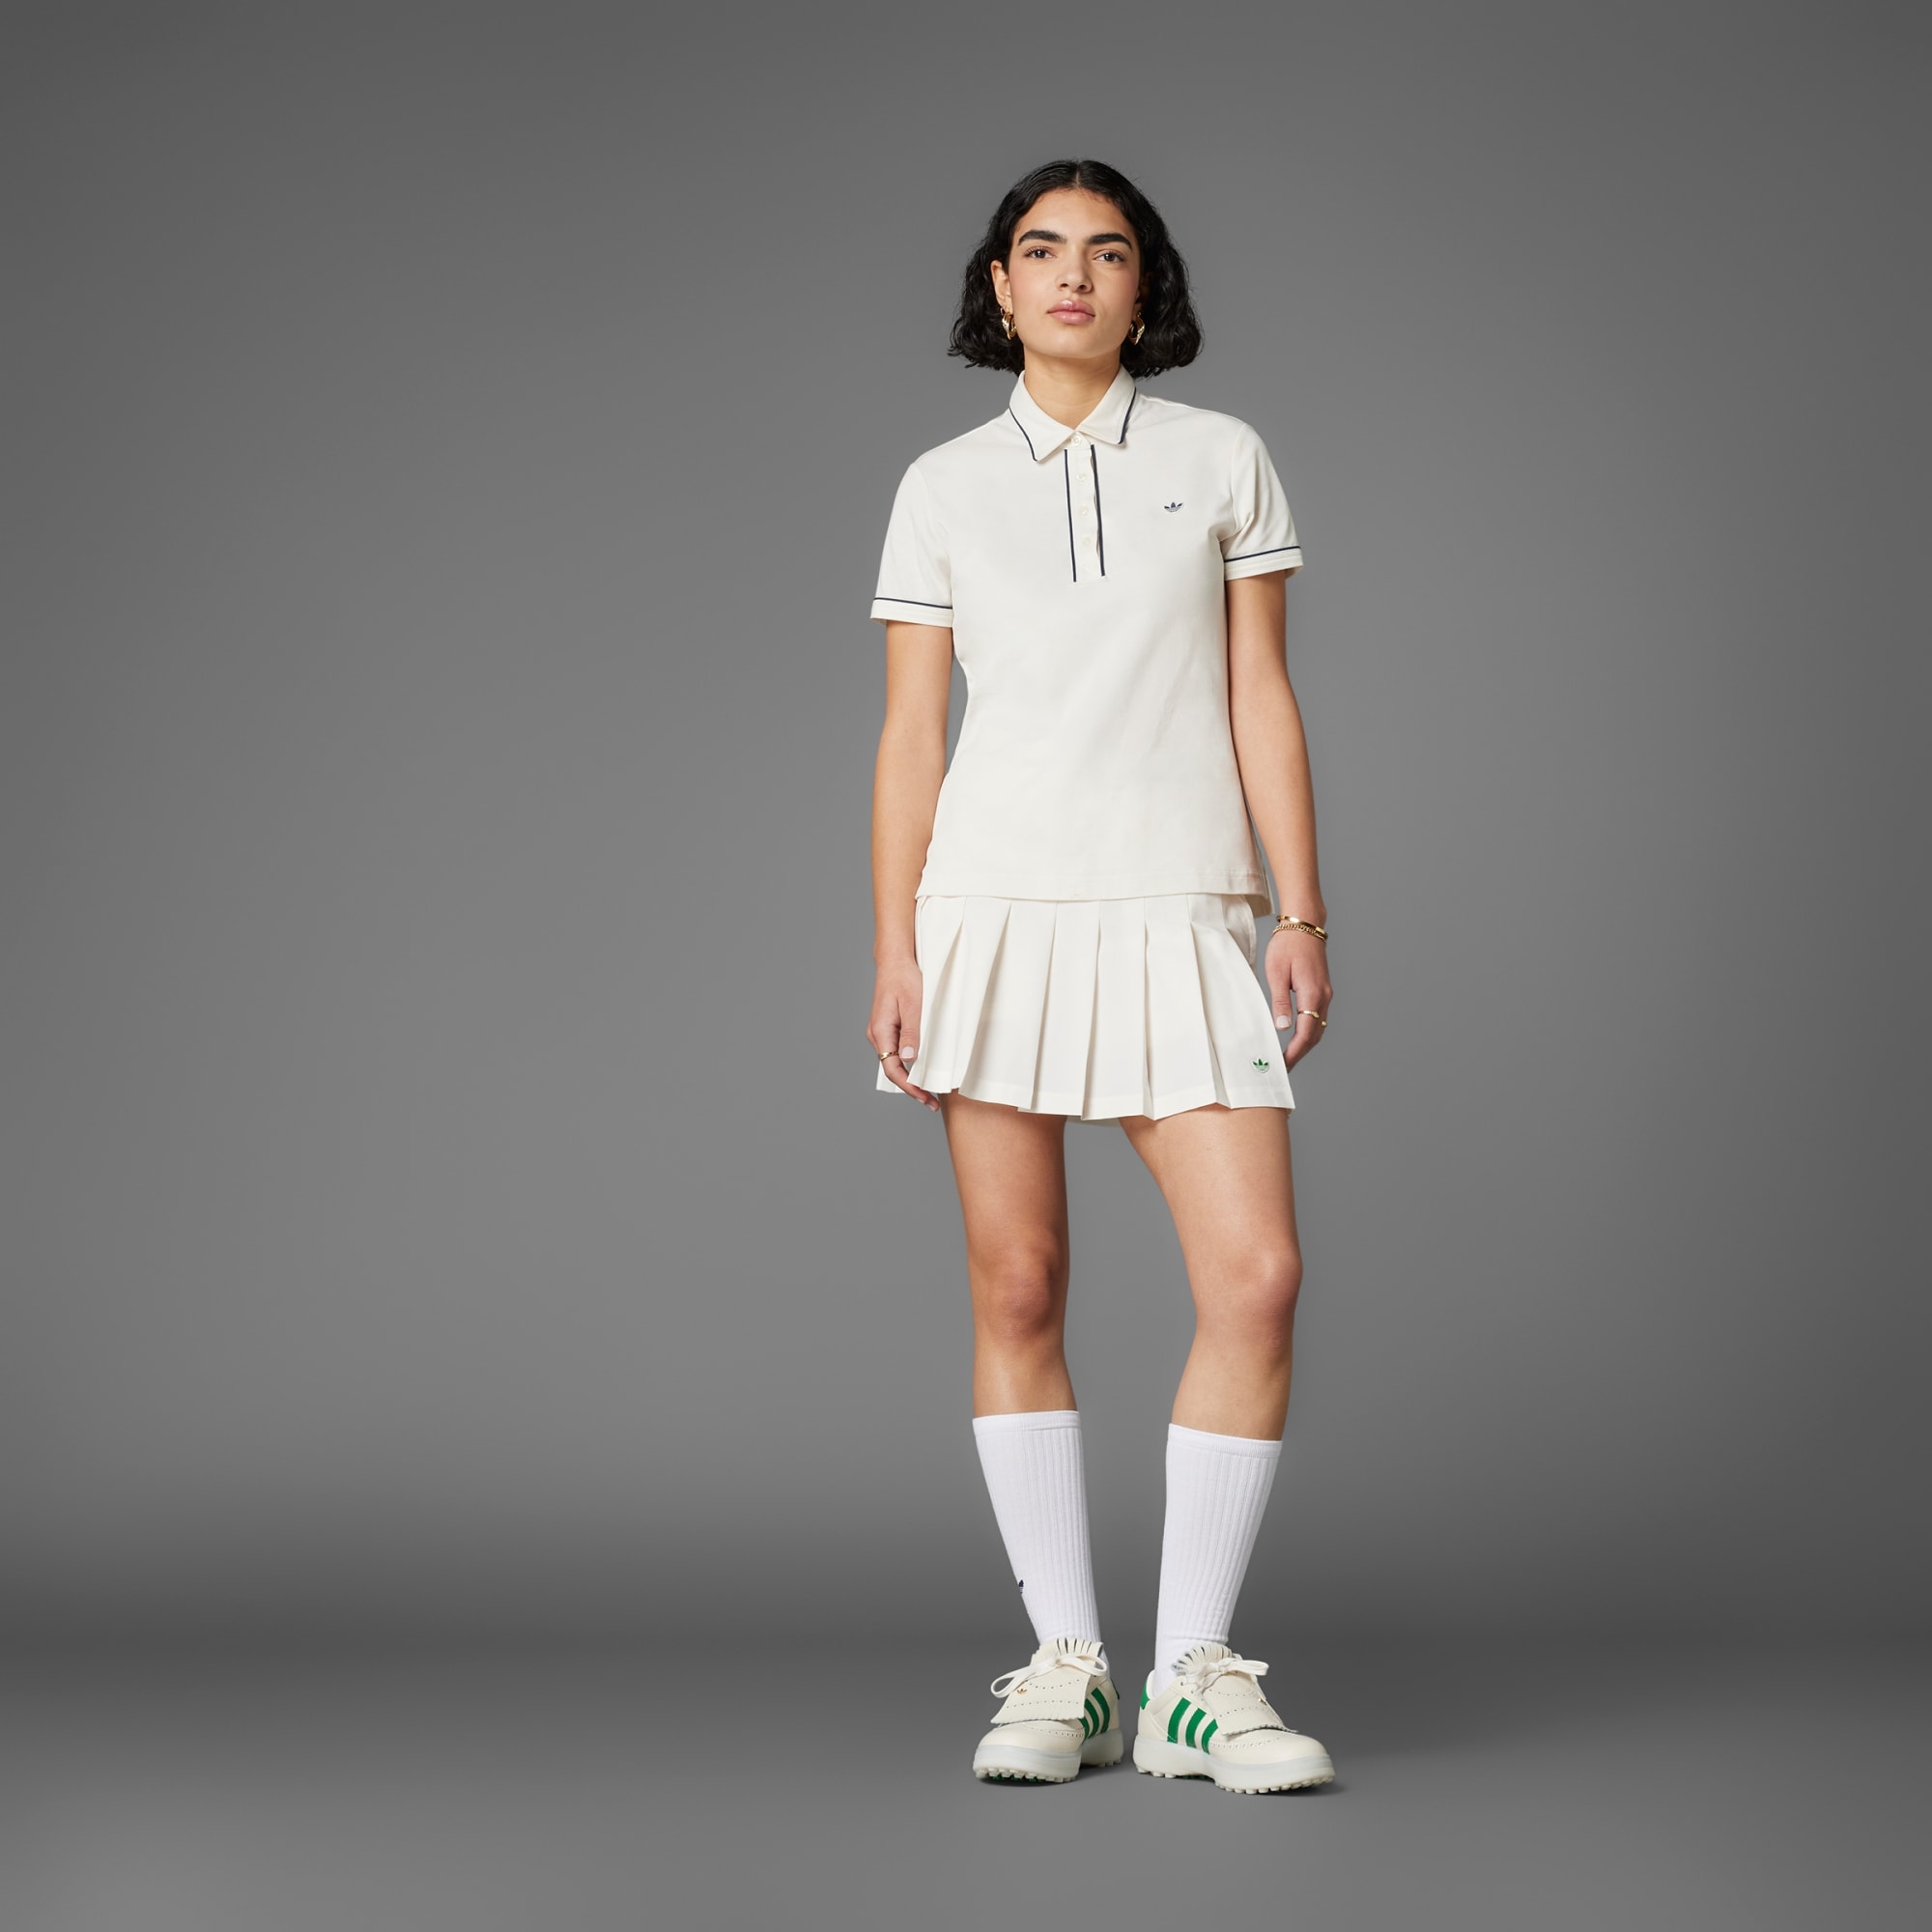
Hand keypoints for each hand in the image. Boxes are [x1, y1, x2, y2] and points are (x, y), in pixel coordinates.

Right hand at [868, 960, 938, 1110]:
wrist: (896, 960)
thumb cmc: (904, 978)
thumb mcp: (913, 1005)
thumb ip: (911, 1032)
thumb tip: (910, 1059)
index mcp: (880, 1031)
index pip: (892, 1069)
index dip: (909, 1087)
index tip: (926, 1098)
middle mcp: (877, 1034)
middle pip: (893, 1069)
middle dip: (912, 1087)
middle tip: (932, 1101)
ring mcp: (882, 1031)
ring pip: (895, 1061)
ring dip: (911, 1076)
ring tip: (930, 1088)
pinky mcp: (889, 1027)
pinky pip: (898, 1050)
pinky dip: (910, 1063)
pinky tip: (923, 1067)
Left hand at [1265, 926, 1330, 1070]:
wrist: (1304, 925)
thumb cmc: (1287, 945)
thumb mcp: (1276, 973)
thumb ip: (1280, 1002)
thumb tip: (1281, 1027)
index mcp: (1312, 994)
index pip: (1306, 1033)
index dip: (1295, 1052)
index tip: (1283, 1065)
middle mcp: (1323, 996)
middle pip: (1315, 1035)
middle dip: (1300, 1053)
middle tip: (1284, 1067)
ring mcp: (1325, 994)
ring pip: (1319, 1028)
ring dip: (1305, 1044)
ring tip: (1288, 1057)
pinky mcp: (1322, 990)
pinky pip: (1319, 1018)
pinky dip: (1309, 1032)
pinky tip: (1297, 1037)